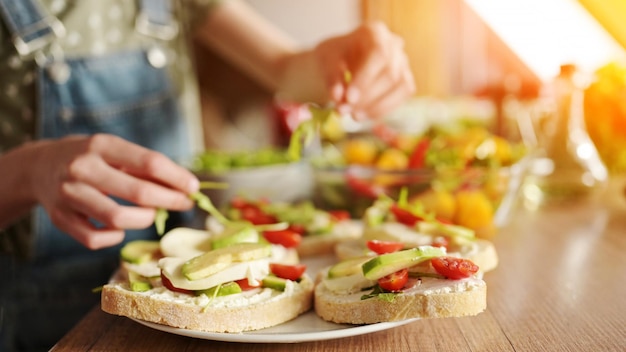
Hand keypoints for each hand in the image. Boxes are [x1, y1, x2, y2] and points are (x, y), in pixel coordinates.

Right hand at [18, 134, 198, 248]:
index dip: (176, 177)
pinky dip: (115, 237)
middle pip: (138, 192)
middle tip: (184, 204)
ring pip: (118, 219)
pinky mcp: (60, 218)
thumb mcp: (114, 150)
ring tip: (150, 214)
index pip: (149, 162)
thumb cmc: (91, 159)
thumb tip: (185, 186)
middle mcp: (83, 168)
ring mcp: (69, 194)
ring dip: (144, 220)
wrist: (38, 167)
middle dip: (169, 201)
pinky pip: (96, 239)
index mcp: (101, 145)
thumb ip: (144, 167)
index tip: (194, 187)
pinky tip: (121, 228)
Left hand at [278, 22, 414, 119]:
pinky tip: (363, 115)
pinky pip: (400, 98)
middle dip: (367, 97)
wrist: (340, 62)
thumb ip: (332, 78)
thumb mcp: (326, 61)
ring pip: (400, 87)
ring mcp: (403, 64)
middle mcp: (394, 45)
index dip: (365, 79)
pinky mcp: (405, 82)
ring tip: (353, 116)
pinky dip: (382, 110)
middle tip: (344, 111)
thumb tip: (338, 98)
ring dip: (376, 107)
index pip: (378, 54)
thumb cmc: (334, 57)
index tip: (348, 99)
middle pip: (390, 74)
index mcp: (375, 32)